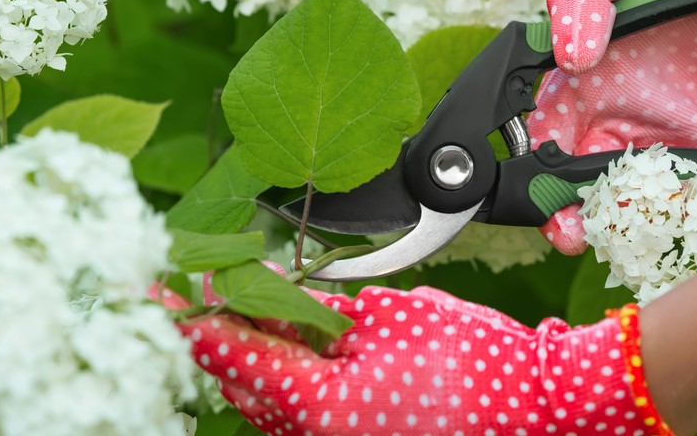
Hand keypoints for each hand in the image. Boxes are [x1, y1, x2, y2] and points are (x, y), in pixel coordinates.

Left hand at [160, 275, 667, 434]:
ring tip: (235, 304)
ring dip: (250, 353)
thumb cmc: (474, 360)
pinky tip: (286, 338)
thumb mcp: (393, 316)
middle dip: (217, 331)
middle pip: (242, 382)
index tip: (162, 287)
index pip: (236, 354)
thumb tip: (274, 291)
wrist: (535, 405)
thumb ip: (323, 309)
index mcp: (320, 407)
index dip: (196, 315)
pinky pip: (299, 411)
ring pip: (266, 401)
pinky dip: (285, 374)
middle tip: (192, 286)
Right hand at [529, 0, 696, 253]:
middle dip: (573, 215)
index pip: (542, 138)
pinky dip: (694, 211)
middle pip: (581, 181)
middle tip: (576, 235)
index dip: (535, 175)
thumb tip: (570, 60)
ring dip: (628, 220)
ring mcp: (664, 130)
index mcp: (578, 77)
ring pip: (635, 194)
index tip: (541, 199)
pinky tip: (691, 221)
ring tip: (628, 234)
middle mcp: (614, 112)